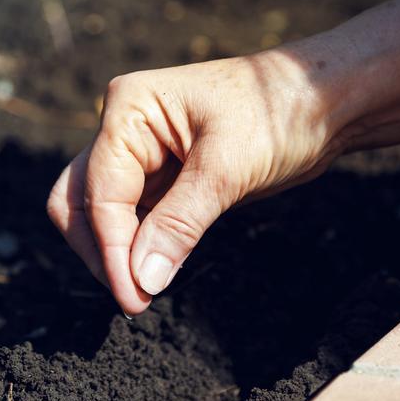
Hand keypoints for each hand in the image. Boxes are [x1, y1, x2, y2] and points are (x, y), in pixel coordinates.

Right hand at [46, 50, 351, 315]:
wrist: (322, 102)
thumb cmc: (279, 112)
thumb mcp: (229, 167)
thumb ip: (180, 222)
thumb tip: (141, 280)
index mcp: (130, 109)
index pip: (100, 192)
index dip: (111, 249)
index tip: (133, 296)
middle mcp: (123, 129)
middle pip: (77, 202)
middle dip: (98, 252)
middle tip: (134, 298)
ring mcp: (138, 155)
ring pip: (96, 215)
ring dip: (115, 254)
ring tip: (145, 291)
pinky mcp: (159, 180)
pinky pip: (129, 220)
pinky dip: (135, 248)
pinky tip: (155, 271)